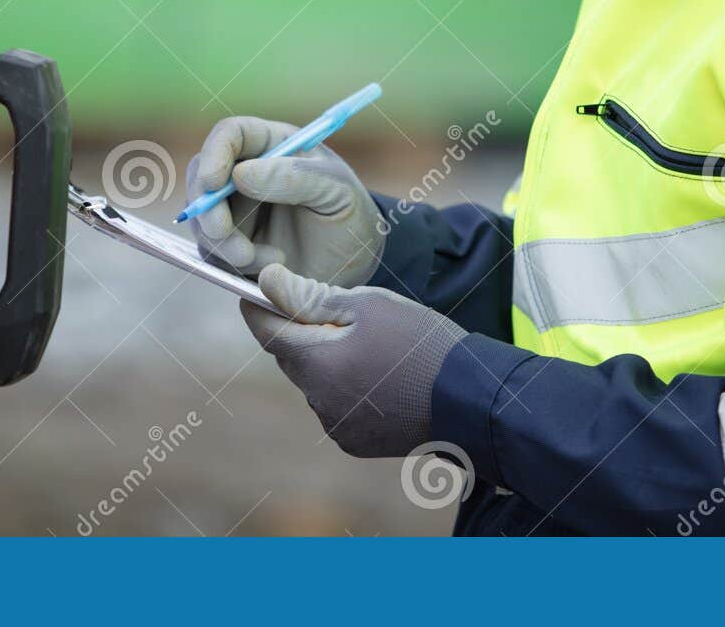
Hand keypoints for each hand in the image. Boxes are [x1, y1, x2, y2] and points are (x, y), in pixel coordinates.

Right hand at [185, 116, 383, 286]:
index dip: (215, 153)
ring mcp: (236, 210)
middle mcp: (247, 173)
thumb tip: (239, 175)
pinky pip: (213, 251)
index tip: (214, 183)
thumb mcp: (335, 191)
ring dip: (224, 242)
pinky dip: (234, 262)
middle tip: (223, 233)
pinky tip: (271, 265)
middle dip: (207, 207)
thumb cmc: (350, 215)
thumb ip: (293, 177)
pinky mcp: (232, 243)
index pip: (231, 135)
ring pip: (202, 219)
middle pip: (202, 176)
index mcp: (273, 145)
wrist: (356, 264)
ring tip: (270, 258)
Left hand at [241, 264, 465, 457]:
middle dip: (299, 333)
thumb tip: (268, 281)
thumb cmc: (421, 343)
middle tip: (328, 310)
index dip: (258, 308)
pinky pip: (335, 406)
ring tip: (366, 344)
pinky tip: (377, 374)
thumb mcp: (368, 306)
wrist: (470, 400)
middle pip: (291, 358)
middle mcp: (318, 401)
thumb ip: (310, 297)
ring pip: (314, 383)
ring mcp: (337, 426)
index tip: (253, 291)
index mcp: (316, 364)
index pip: (267, 332)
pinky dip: (344, 387)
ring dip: (325, 362)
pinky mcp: (356, 442)